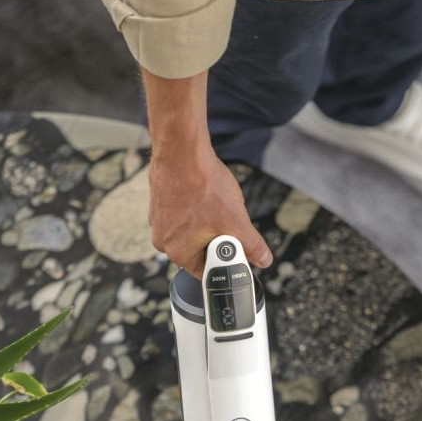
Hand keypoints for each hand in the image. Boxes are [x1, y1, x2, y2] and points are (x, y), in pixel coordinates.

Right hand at [140, 67, 271, 278]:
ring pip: (191, 230)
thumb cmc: (203, 185)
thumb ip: (252, 246)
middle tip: (225, 220)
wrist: (182, 149)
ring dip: (206, 220)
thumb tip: (263, 260)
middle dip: (216, 237)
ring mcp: (158, 221)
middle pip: (199, 250)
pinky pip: (182, 212)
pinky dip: (194, 206)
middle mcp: (163, 240)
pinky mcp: (159, 203)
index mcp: (178, 253)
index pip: (206, 270)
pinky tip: (202, 193)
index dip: (225, 260)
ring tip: (213, 202)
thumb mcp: (236, 222)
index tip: (234, 247)